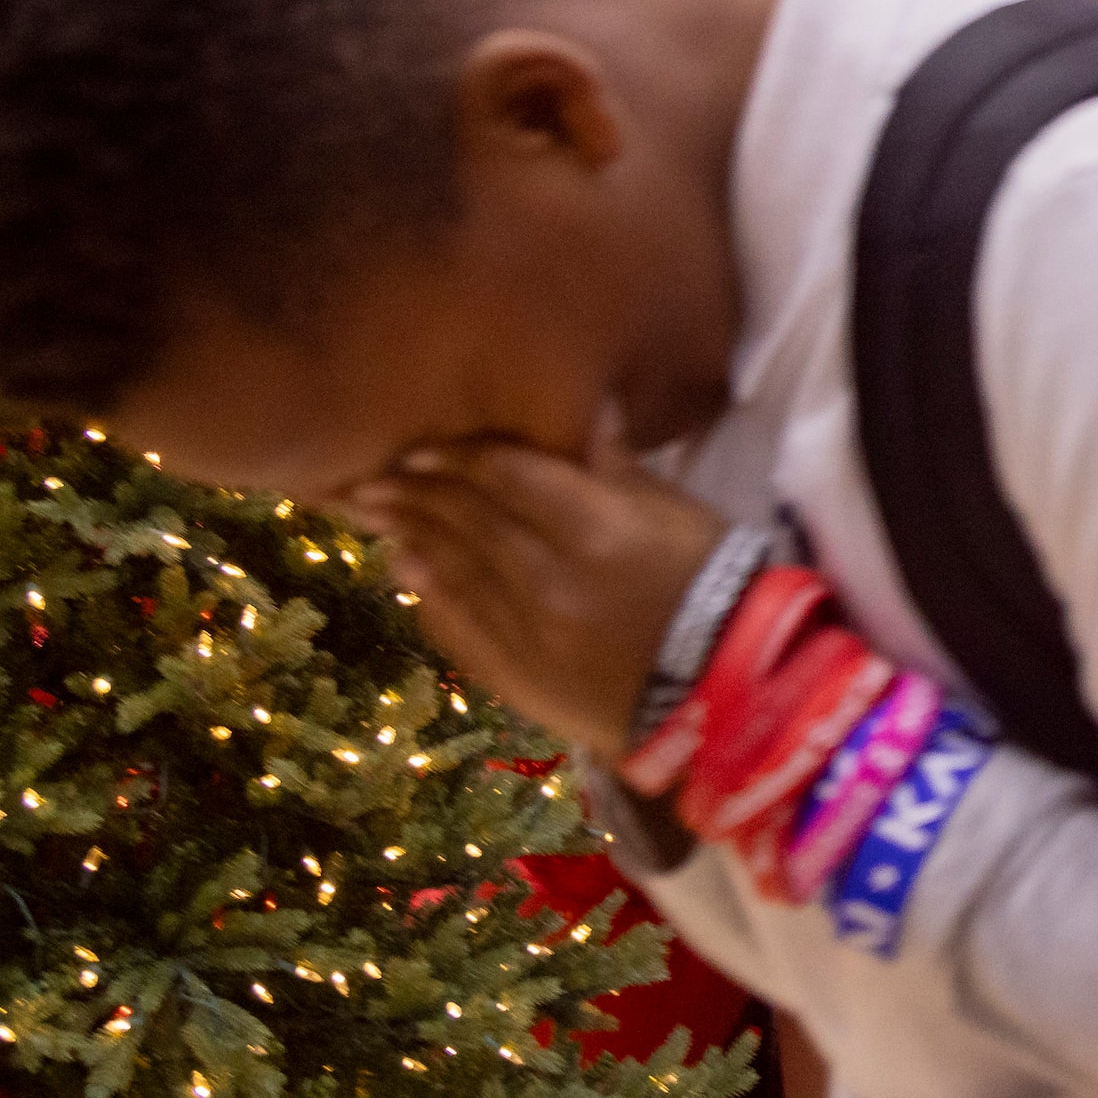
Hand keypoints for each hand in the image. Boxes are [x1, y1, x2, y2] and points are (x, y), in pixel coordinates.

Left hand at [344, 430, 727, 760]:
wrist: (725, 689)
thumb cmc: (714, 585)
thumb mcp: (678, 513)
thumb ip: (618, 466)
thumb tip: (586, 408)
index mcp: (593, 525)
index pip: (505, 476)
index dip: (459, 457)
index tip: (422, 447)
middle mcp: (546, 575)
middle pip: (465, 519)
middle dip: (413, 492)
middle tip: (372, 474)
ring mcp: (525, 630)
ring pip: (452, 569)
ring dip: (407, 535)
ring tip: (373, 511)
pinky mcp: (517, 677)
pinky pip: (458, 628)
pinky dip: (428, 596)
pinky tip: (406, 571)